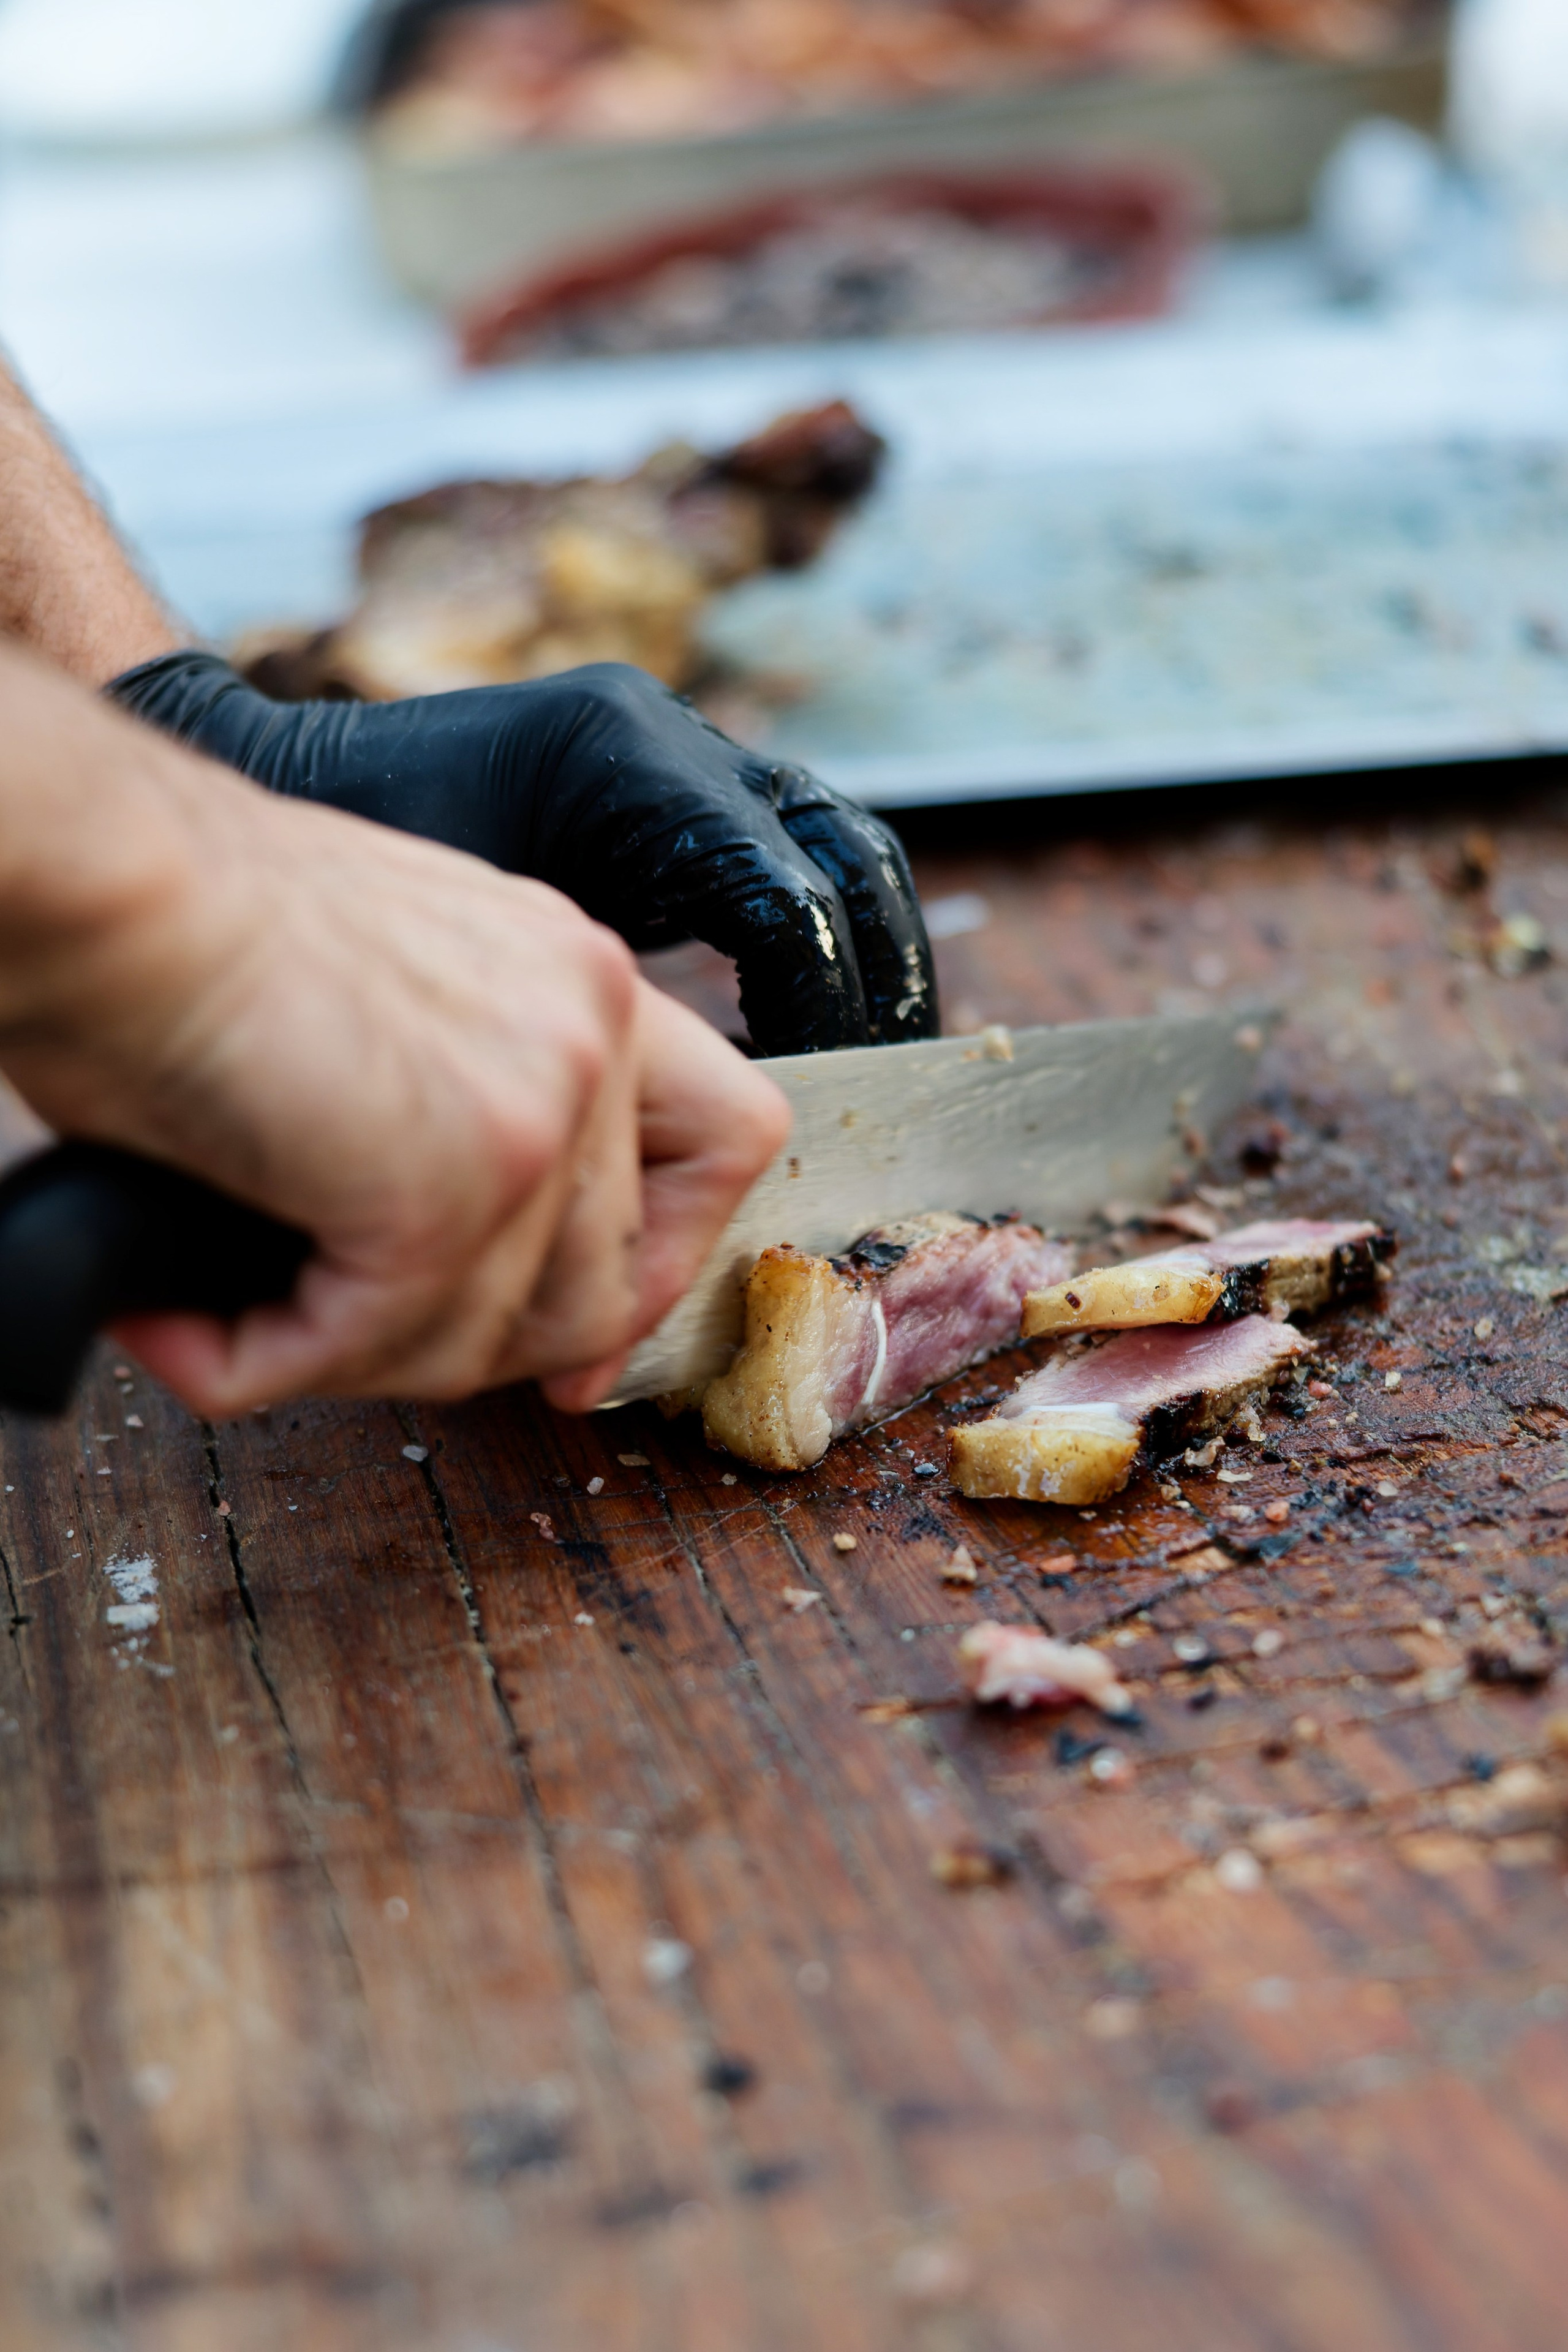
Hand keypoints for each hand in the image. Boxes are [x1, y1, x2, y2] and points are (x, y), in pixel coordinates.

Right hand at [0, 654, 787, 1412]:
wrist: (107, 876)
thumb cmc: (191, 920)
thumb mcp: (391, 997)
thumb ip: (465, 1102)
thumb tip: (470, 1267)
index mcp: (580, 976)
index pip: (727, 1138)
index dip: (666, 1262)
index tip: (582, 1343)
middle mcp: (590, 1028)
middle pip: (610, 1278)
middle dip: (486, 1351)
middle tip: (368, 1355)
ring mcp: (538, 1109)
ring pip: (504, 1337)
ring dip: (365, 1361)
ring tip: (241, 1325)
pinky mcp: (448, 1188)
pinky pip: (381, 1345)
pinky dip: (269, 1367)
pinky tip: (187, 1330)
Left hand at [106, 652, 938, 1057]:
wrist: (266, 779)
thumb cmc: (323, 889)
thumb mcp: (448, 960)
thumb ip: (561, 1036)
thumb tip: (666, 1148)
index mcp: (619, 767)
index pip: (787, 902)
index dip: (816, 1016)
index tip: (784, 1111)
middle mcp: (669, 737)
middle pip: (850, 857)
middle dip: (875, 979)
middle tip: (856, 1085)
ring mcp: (677, 746)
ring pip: (838, 844)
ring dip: (856, 955)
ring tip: (838, 1061)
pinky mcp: (667, 778)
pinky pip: (782, 851)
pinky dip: (800, 937)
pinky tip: (768, 1025)